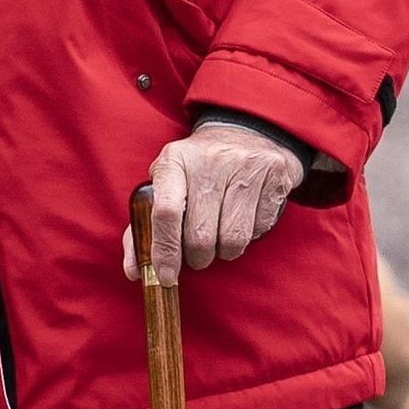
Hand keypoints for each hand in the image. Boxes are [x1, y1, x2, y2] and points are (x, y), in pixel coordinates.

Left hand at [122, 121, 302, 285]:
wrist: (243, 133)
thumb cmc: (196, 170)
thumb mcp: (166, 184)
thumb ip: (145, 226)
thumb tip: (133, 270)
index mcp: (175, 161)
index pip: (166, 211)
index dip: (165, 250)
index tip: (166, 276)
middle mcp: (210, 161)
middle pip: (201, 235)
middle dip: (197, 257)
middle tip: (196, 254)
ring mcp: (246, 167)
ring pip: (233, 240)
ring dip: (224, 251)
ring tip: (219, 235)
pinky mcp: (275, 177)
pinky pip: (260, 231)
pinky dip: (249, 236)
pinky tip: (242, 217)